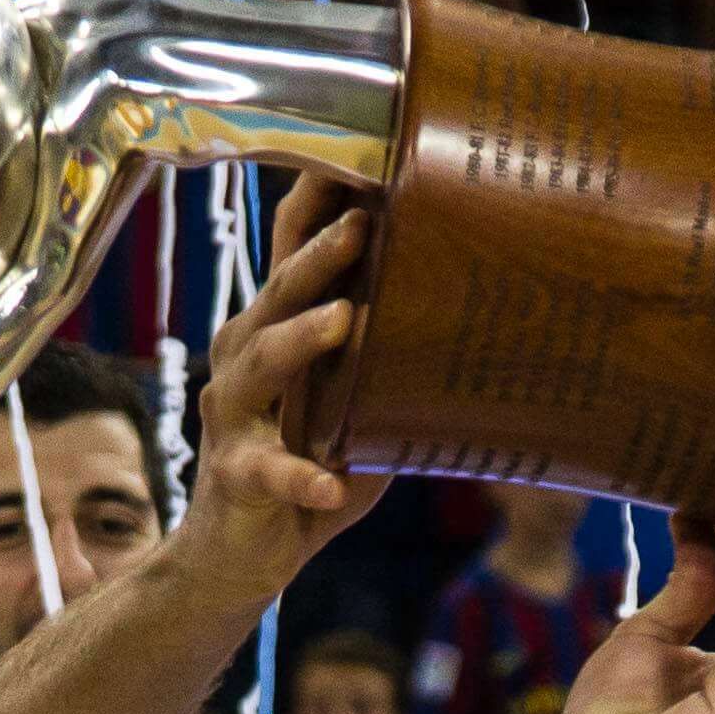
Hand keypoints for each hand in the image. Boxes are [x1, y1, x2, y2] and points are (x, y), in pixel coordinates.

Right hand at [170, 179, 389, 597]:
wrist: (236, 556)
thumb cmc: (307, 470)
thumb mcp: (356, 409)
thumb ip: (394, 366)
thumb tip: (481, 320)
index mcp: (273, 331)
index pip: (290, 255)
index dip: (316, 207)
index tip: (359, 157)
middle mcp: (243, 358)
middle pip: (277, 293)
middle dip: (318, 256)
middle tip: (363, 222)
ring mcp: (233, 416)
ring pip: (261, 363)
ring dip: (302, 339)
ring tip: (343, 320)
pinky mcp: (236, 475)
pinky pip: (269, 471)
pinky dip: (300, 477)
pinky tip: (328, 486)